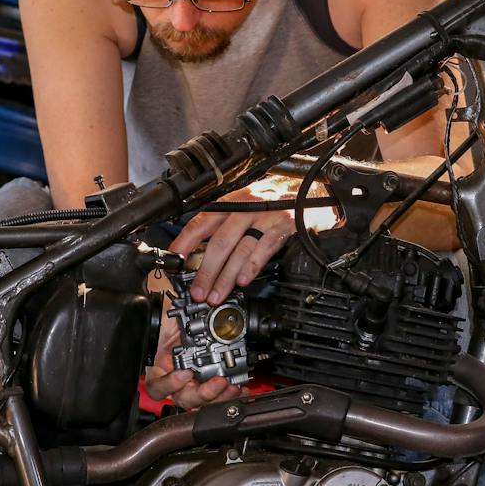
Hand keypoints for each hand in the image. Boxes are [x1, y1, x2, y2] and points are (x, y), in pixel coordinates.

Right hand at [144, 314, 239, 407]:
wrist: (186, 326)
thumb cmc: (174, 324)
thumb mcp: (172, 318)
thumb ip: (176, 316)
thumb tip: (185, 304)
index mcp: (161, 370)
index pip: (158, 386)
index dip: (170, 384)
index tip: (185, 373)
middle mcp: (177, 383)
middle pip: (185, 399)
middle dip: (203, 393)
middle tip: (218, 382)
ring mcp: (193, 387)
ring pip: (203, 402)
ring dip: (219, 396)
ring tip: (233, 387)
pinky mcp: (210, 387)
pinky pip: (219, 397)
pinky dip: (230, 395)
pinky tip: (240, 390)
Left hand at [168, 198, 296, 304]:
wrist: (310, 191)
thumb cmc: (275, 200)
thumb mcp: (246, 204)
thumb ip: (226, 223)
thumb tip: (201, 250)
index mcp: (232, 202)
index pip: (202, 221)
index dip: (185, 241)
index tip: (174, 261)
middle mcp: (246, 208)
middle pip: (220, 241)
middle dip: (206, 270)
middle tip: (198, 291)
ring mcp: (265, 218)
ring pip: (240, 249)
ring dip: (226, 276)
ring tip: (217, 294)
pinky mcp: (283, 227)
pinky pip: (264, 248)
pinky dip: (252, 265)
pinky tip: (244, 280)